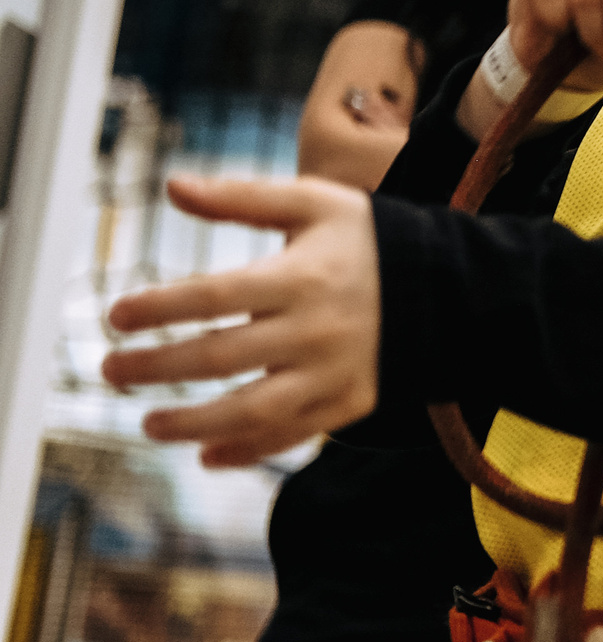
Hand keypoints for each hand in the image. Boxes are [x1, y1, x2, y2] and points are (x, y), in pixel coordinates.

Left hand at [100, 176, 379, 466]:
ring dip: (193, 424)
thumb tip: (173, 187)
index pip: (215, 294)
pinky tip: (207, 454)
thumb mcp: (315, 204)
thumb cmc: (369, 240)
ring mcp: (335, 372)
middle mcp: (317, 329)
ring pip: (254, 409)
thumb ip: (243, 197)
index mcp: (304, 276)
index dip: (160, 306)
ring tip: (148, 425)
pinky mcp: (351, 402)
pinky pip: (293, 435)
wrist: (451, 288)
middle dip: (158, 368)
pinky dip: (248, 451)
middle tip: (111, 371)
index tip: (116, 314)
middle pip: (222, 357)